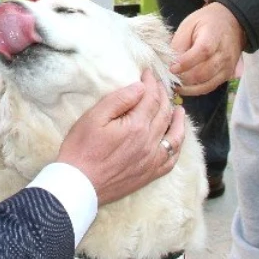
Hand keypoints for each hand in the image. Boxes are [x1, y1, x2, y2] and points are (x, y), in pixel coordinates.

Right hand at [57, 68, 185, 205]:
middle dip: (163, 95)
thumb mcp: (93, 118)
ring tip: (179, 109)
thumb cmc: (81, 149)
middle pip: (164, 113)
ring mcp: (152, 160)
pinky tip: (176, 139)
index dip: (151, 83)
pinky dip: (177, 146)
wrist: (79, 185)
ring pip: (174, 135)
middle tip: (159, 85)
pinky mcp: (149, 174)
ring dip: (178, 120)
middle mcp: (149, 142)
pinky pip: (171, 158)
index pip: (151, 98)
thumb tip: (140, 87)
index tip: (147, 73)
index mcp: (136, 126)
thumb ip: (119, 100)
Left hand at [170, 2, 244, 95]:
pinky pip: (209, 88)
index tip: (171, 68)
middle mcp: (224, 54)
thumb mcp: (189, 24)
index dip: (185, 63)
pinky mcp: (227, 75)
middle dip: (183, 78)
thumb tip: (169, 62)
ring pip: (206, 84)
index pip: (202, 52)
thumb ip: (179, 42)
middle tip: (168, 78)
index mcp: (214, 36)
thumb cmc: (206, 22)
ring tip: (173, 84)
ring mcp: (227, 67)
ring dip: (187, 87)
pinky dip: (195, 91)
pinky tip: (183, 87)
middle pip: (203, 72)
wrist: (231, 22)